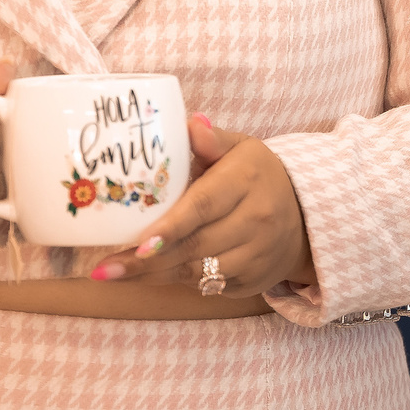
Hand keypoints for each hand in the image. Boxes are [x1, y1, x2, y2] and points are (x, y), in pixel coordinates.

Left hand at [87, 115, 314, 296]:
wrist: (305, 217)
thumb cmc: (258, 177)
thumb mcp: (242, 148)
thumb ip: (212, 139)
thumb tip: (189, 123)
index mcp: (246, 181)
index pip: (203, 207)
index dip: (170, 227)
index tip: (139, 242)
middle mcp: (255, 221)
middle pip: (194, 246)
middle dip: (146, 260)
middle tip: (104, 268)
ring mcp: (255, 256)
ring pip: (198, 272)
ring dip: (153, 276)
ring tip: (112, 275)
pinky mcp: (252, 282)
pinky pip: (208, 286)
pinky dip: (177, 282)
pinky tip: (145, 277)